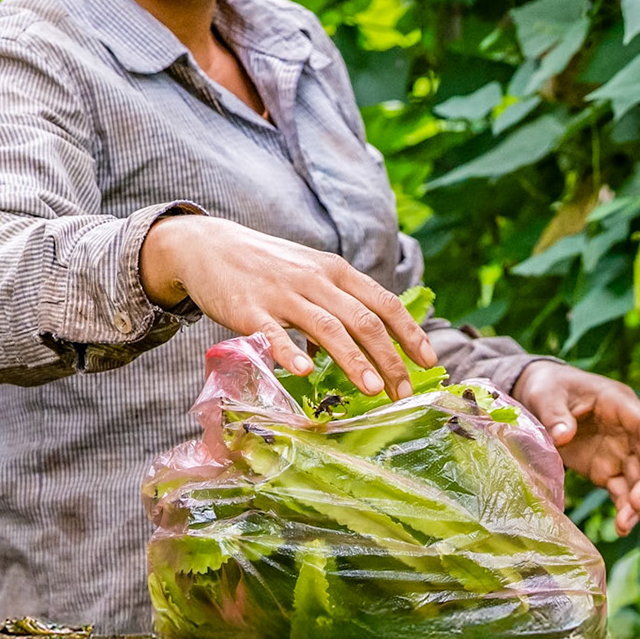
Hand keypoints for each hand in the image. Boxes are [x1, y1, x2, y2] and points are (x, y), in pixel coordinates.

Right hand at [140, 213, 434, 398]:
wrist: (210, 246)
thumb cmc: (267, 268)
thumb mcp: (309, 276)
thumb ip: (336, 308)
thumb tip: (359, 352)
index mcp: (336, 272)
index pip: (385, 302)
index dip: (410, 332)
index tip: (430, 361)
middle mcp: (316, 280)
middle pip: (363, 320)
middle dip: (390, 358)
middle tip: (405, 392)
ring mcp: (284, 293)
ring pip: (328, 327)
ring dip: (354, 359)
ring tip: (373, 389)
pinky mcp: (249, 308)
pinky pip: (273, 333)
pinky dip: (291, 352)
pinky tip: (306, 372)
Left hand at [513, 360, 639, 535]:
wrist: (539, 397)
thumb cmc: (548, 387)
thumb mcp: (545, 394)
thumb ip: (554, 413)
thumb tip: (563, 435)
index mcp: (617, 403)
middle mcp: (626, 429)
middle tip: (637, 504)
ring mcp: (619, 452)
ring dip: (638, 502)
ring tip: (625, 525)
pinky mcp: (607, 470)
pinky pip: (623, 492)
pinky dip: (624, 509)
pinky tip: (621, 528)